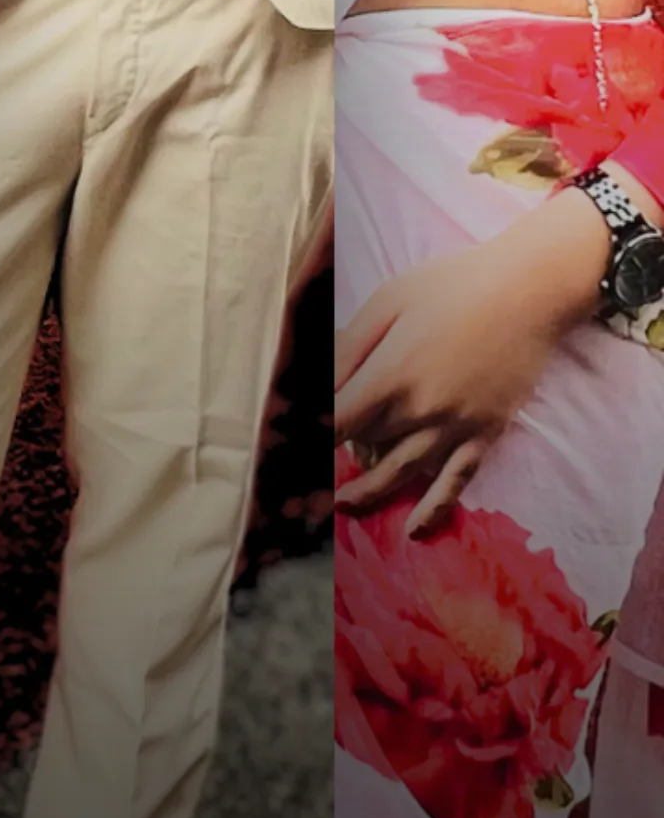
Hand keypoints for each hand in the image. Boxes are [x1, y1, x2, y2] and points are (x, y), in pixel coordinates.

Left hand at [334, 184, 610, 534]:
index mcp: (391, 375)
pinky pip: (456, 482)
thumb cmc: (450, 286)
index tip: (290, 446)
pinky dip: (433, 509)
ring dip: (371, 492)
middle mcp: (423, 410)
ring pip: (404, 472)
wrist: (527, 291)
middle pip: (368, 445)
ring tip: (343, 504)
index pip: (337, 422)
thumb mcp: (386, 302)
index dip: (311, 436)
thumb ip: (349, 347)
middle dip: (339, 453)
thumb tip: (319, 384)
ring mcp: (458, 427)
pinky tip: (414, 531)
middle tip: (314, 464)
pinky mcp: (487, 434)